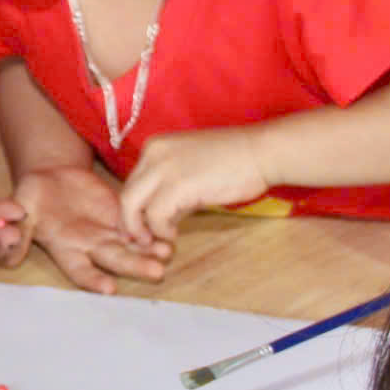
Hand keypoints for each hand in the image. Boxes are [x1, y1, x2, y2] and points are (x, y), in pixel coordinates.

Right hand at [13, 165, 168, 293]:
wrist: (51, 175)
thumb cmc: (31, 196)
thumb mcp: (20, 209)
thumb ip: (19, 231)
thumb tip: (9, 256)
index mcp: (64, 248)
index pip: (80, 270)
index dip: (93, 279)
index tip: (109, 288)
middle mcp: (89, 246)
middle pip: (114, 259)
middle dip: (135, 266)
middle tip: (156, 271)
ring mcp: (107, 231)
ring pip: (131, 245)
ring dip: (150, 251)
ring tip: (166, 253)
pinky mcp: (120, 214)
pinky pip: (139, 225)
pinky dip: (153, 231)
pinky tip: (168, 233)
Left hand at [115, 126, 269, 246]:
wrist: (263, 152)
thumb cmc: (236, 163)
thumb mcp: (193, 174)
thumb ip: (173, 194)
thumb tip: (159, 222)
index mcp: (156, 147)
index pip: (133, 183)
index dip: (134, 210)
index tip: (141, 229)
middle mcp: (153, 153)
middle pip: (126, 195)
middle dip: (129, 223)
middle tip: (140, 242)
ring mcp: (163, 167)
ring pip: (131, 205)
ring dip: (141, 230)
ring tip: (157, 241)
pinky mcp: (177, 185)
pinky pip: (155, 216)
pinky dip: (160, 231)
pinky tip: (173, 235)